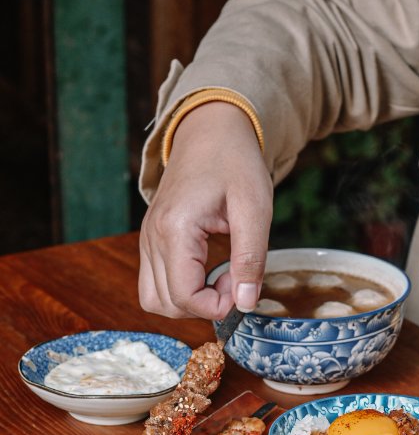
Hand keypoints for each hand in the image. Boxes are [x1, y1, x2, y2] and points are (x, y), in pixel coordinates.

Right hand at [139, 102, 272, 320]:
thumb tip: (245, 303)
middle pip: (167, 304)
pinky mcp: (150, 240)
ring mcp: (146, 239)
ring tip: (221, 276)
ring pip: (155, 300)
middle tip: (236, 277)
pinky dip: (181, 289)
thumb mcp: (255, 209)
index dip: (218, 305)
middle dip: (206, 305)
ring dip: (191, 301)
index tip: (242, 282)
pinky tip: (208, 270)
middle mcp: (151, 238)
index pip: (185, 296)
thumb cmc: (235, 162)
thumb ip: (250, 259)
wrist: (211, 129)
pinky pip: (155, 283)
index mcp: (175, 229)